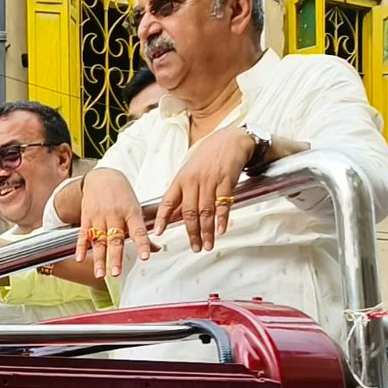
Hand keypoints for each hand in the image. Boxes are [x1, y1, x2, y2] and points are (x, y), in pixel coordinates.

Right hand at [73, 168, 151, 281]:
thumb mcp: (136, 208)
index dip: (143, 244)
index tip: (145, 256)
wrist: (102, 177)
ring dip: (99, 258)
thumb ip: (142, 231)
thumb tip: (154, 249)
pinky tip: (80, 258)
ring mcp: (99, 217)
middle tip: (116, 273)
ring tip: (100, 274)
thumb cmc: (122, 195)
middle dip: (115, 257)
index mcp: (131, 212)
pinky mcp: (87, 218)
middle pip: (115, 239)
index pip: (138, 231)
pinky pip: (83, 234)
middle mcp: (114, 215)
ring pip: (99, 241)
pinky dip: (81, 247)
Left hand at [154, 127, 253, 252]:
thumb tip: (176, 216)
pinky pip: (222, 203)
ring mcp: (209, 181)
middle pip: (189, 212)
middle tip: (194, 248)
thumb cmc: (208, 157)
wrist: (229, 139)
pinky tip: (220, 230)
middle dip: (192, 233)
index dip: (162, 218)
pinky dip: (222, 219)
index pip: (168, 202)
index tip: (158, 233)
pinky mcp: (226, 180)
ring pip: (205, 211)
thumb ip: (183, 193)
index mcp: (181, 180)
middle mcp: (193, 181)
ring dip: (206, 231)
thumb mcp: (189, 171)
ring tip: (207, 245)